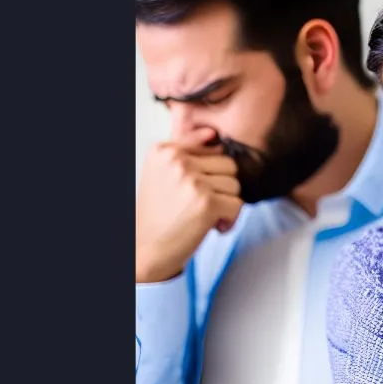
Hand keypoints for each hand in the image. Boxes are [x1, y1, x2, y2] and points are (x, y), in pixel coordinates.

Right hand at [136, 127, 242, 283]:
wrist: (145, 249)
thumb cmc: (159, 213)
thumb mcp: (164, 173)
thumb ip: (188, 150)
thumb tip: (213, 134)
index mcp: (165, 150)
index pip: (212, 146)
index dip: (211, 172)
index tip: (195, 189)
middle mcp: (177, 161)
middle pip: (228, 165)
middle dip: (222, 188)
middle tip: (201, 205)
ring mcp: (192, 181)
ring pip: (235, 185)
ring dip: (226, 204)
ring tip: (204, 216)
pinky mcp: (207, 202)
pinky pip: (237, 204)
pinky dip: (230, 220)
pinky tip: (212, 227)